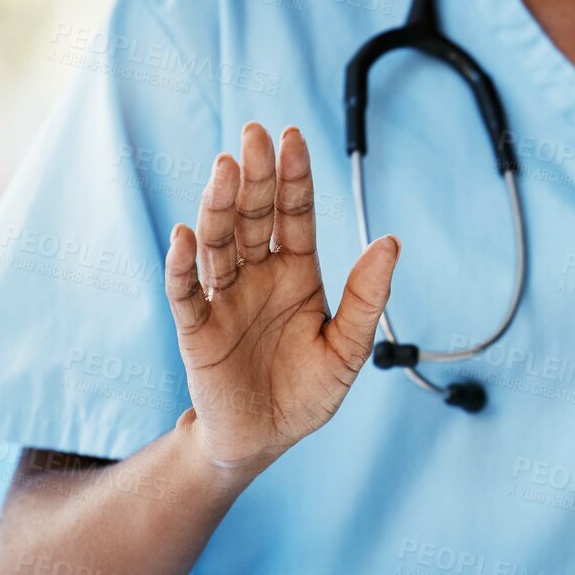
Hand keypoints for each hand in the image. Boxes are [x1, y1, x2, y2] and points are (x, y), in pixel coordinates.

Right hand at [165, 122, 398, 471]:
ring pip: (218, 243)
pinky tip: (184, 237)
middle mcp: (257, 275)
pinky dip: (183, 265)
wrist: (265, 439)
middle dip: (254, 176)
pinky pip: (186, 292)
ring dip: (217, 206)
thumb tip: (391, 242)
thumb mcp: (348, 348)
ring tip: (222, 169)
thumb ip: (366, 297)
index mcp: (296, 272)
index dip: (293, 176)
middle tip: (252, 135)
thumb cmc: (307, 392)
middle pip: (252, 216)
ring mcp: (224, 298)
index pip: (294, 214)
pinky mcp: (196, 330)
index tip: (291, 135)